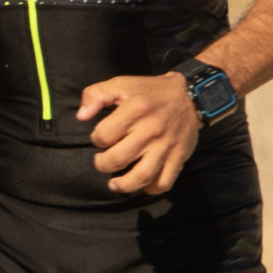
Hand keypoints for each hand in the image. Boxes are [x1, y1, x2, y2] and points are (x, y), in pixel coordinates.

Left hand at [79, 69, 201, 195]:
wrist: (192, 96)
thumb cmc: (151, 92)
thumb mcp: (122, 83)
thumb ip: (96, 95)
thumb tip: (81, 116)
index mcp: (135, 109)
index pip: (104, 135)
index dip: (97, 139)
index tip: (102, 138)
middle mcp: (151, 129)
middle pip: (118, 159)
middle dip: (103, 164)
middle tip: (102, 161)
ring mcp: (166, 146)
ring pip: (141, 177)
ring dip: (123, 185)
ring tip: (114, 183)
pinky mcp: (179, 157)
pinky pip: (164, 182)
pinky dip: (150, 189)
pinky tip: (142, 184)